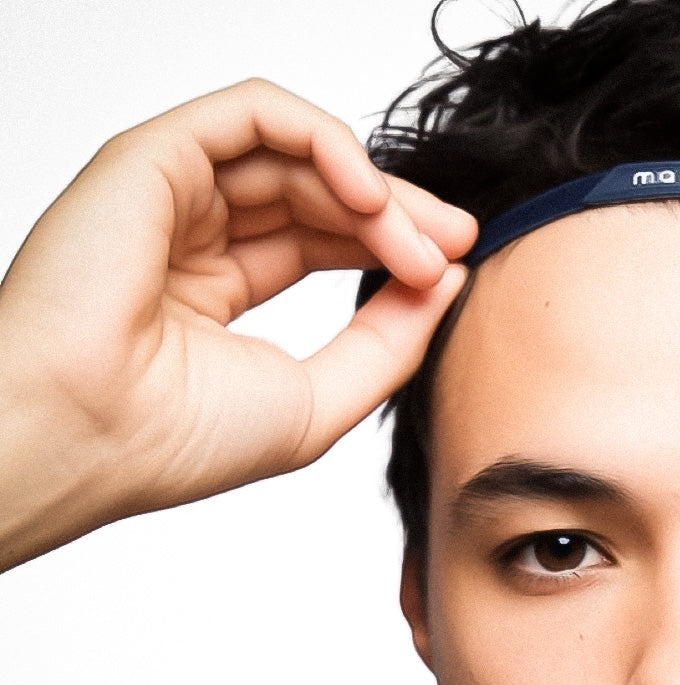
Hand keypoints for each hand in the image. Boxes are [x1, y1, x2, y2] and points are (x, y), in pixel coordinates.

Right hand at [0, 79, 474, 570]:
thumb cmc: (179, 439)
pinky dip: (324, 142)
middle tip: (457, 241)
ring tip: (422, 237)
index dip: (393, 245)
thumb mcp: (322, 396)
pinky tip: (370, 194)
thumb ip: (390, 340)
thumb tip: (448, 281)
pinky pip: (255, 115)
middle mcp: (192, 234)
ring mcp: (171, 194)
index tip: (454, 266)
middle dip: (400, 215)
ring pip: (298, 156)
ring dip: (374, 191)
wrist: (89, 439)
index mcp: (217, 288)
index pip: (323, 240)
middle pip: (320, 195)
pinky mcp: (154, 159)